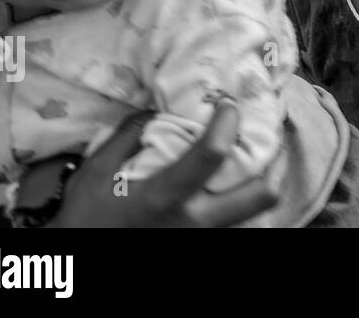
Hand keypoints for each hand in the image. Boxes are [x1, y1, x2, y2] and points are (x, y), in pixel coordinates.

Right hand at [49, 100, 279, 226]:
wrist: (81, 255)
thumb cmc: (88, 214)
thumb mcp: (97, 170)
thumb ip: (129, 134)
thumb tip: (158, 108)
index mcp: (166, 196)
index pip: (213, 154)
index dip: (228, 122)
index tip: (228, 104)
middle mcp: (194, 220)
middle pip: (260, 194)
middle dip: (277, 162)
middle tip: (275, 134)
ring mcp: (204, 236)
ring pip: (258, 212)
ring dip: (267, 181)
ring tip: (266, 155)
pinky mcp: (204, 242)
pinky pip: (240, 221)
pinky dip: (247, 198)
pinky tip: (242, 180)